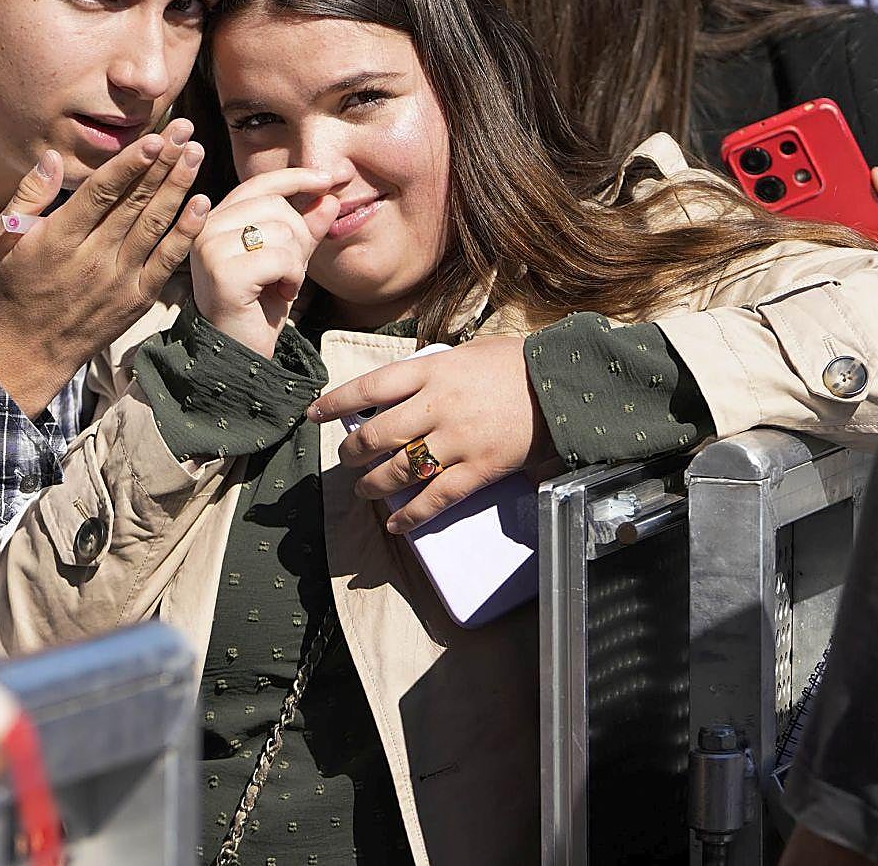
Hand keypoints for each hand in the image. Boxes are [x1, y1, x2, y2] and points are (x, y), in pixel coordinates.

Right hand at [0, 119, 210, 414]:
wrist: (30, 351)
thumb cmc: (15, 286)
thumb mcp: (4, 238)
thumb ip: (29, 195)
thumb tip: (54, 156)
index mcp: (59, 239)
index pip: (101, 193)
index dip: (131, 164)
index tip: (155, 138)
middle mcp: (92, 258)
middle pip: (135, 202)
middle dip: (163, 162)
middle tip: (186, 130)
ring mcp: (119, 280)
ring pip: (155, 226)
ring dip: (178, 187)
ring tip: (196, 154)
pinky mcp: (137, 299)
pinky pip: (167, 261)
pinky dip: (186, 233)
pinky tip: (202, 204)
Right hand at [189, 167, 342, 356]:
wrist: (241, 353)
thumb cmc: (260, 307)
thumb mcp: (288, 260)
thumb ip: (305, 228)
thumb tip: (328, 195)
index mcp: (217, 219)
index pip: (261, 184)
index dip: (297, 178)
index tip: (332, 178)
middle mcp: (206, 228)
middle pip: (276, 207)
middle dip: (299, 238)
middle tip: (290, 272)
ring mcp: (210, 248)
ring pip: (281, 231)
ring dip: (296, 262)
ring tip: (282, 285)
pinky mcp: (222, 271)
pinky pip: (280, 257)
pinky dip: (293, 277)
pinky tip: (281, 293)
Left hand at [309, 336, 556, 535]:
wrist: (563, 383)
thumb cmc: (516, 363)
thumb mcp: (467, 354)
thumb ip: (432, 371)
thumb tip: (400, 389)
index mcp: (433, 373)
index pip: (370, 387)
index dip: (336, 402)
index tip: (314, 413)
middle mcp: (438, 406)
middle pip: (378, 433)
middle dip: (353, 450)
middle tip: (346, 458)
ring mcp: (459, 440)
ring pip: (401, 469)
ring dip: (374, 484)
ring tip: (364, 489)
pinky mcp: (481, 468)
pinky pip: (437, 498)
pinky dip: (411, 515)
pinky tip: (396, 524)